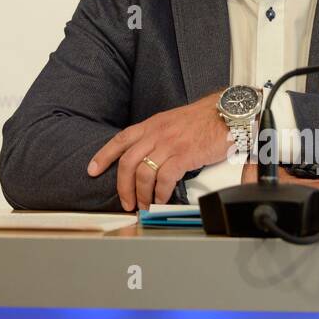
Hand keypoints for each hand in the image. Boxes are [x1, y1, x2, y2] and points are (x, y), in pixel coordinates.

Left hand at [88, 91, 231, 210]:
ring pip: (144, 173)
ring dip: (142, 194)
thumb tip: (150, 160)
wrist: (226, 112)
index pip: (120, 140)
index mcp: (152, 124)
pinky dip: (161, 193)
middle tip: (126, 202)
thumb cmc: (204, 119)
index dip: (103, 155)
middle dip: (123, 186)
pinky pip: (165, 178)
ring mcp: (169, 144)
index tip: (92, 169)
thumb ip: (159, 138)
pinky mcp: (184, 155)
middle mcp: (156, 133)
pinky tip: (162, 199)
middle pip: (128, 162)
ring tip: (145, 205)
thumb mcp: (173, 123)